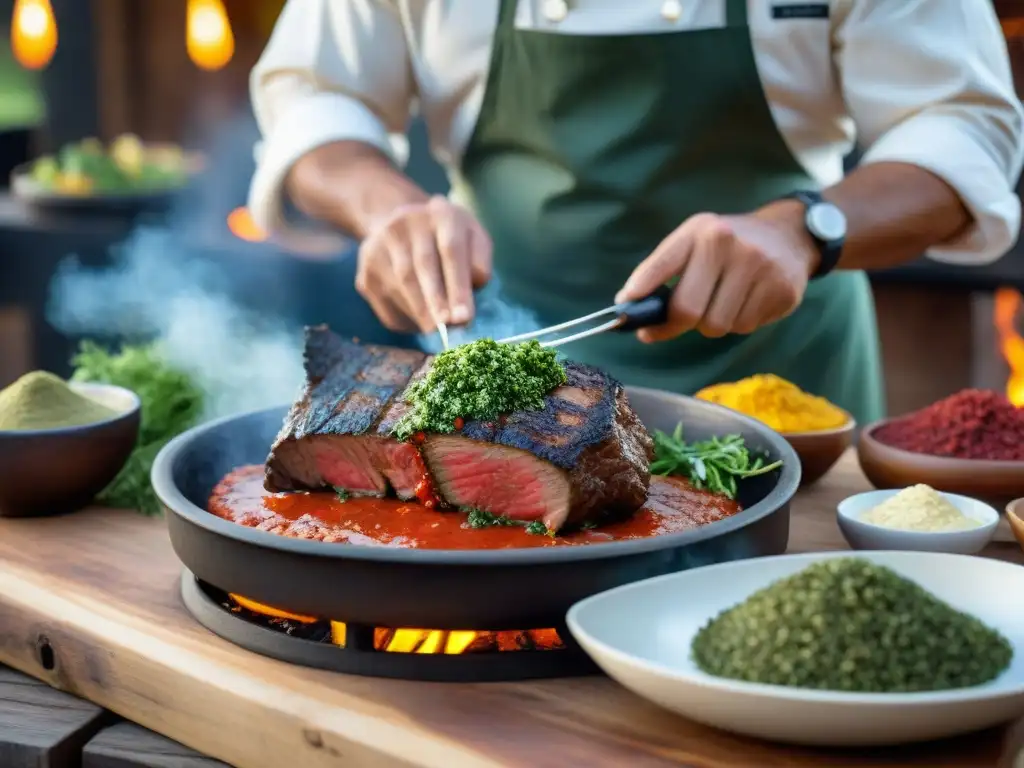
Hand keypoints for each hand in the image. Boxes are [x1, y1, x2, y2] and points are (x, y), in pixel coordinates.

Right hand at [355, 196, 492, 332]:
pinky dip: (403, 316)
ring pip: (399, 285)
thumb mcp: (473, 241)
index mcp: (441, 213)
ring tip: (436, 331)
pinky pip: (384, 298)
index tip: (464, 317)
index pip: (451, 250)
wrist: (403, 228)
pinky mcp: (365, 266)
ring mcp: (379, 243)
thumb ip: (479, 261)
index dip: (457, 286)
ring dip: (419, 313)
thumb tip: (474, 283)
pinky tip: (418, 323)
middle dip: (436, 303)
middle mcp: (406, 222)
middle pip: (421, 267)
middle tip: (447, 329)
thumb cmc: (450, 241)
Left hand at [615, 206, 819, 342]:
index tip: (627, 316)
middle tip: (677, 322)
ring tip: (722, 301)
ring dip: (712, 323)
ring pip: (717, 326)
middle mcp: (730, 245)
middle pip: (688, 310)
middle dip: (677, 324)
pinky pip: (745, 327)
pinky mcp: (782, 291)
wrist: (789, 234)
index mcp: (702, 231)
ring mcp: (760, 268)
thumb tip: (627, 302)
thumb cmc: (729, 243)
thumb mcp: (695, 240)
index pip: (661, 267)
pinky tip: (747, 301)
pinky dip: (739, 323)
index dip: (640, 295)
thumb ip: (662, 269)